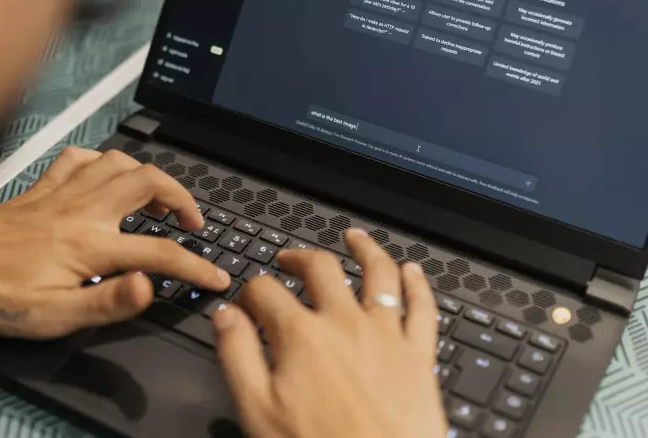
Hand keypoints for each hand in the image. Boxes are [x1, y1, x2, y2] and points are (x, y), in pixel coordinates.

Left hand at [0, 147, 230, 337]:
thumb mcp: (52, 317)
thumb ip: (107, 301)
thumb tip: (149, 287)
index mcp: (88, 245)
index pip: (159, 252)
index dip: (197, 266)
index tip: (217, 276)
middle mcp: (79, 210)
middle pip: (149, 183)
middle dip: (183, 199)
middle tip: (194, 224)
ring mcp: (59, 194)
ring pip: (118, 162)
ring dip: (148, 175)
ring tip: (160, 200)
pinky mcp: (39, 189)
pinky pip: (79, 157)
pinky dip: (102, 160)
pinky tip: (106, 176)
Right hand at [213, 229, 445, 437]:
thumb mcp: (258, 409)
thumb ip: (238, 356)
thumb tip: (226, 317)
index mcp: (302, 336)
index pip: (266, 291)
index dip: (250, 290)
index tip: (247, 299)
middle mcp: (345, 323)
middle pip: (321, 269)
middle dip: (300, 258)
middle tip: (289, 260)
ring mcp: (386, 335)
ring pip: (378, 273)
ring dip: (364, 249)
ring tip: (354, 237)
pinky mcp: (418, 354)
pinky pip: (422, 307)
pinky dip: (417, 283)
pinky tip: (412, 271)